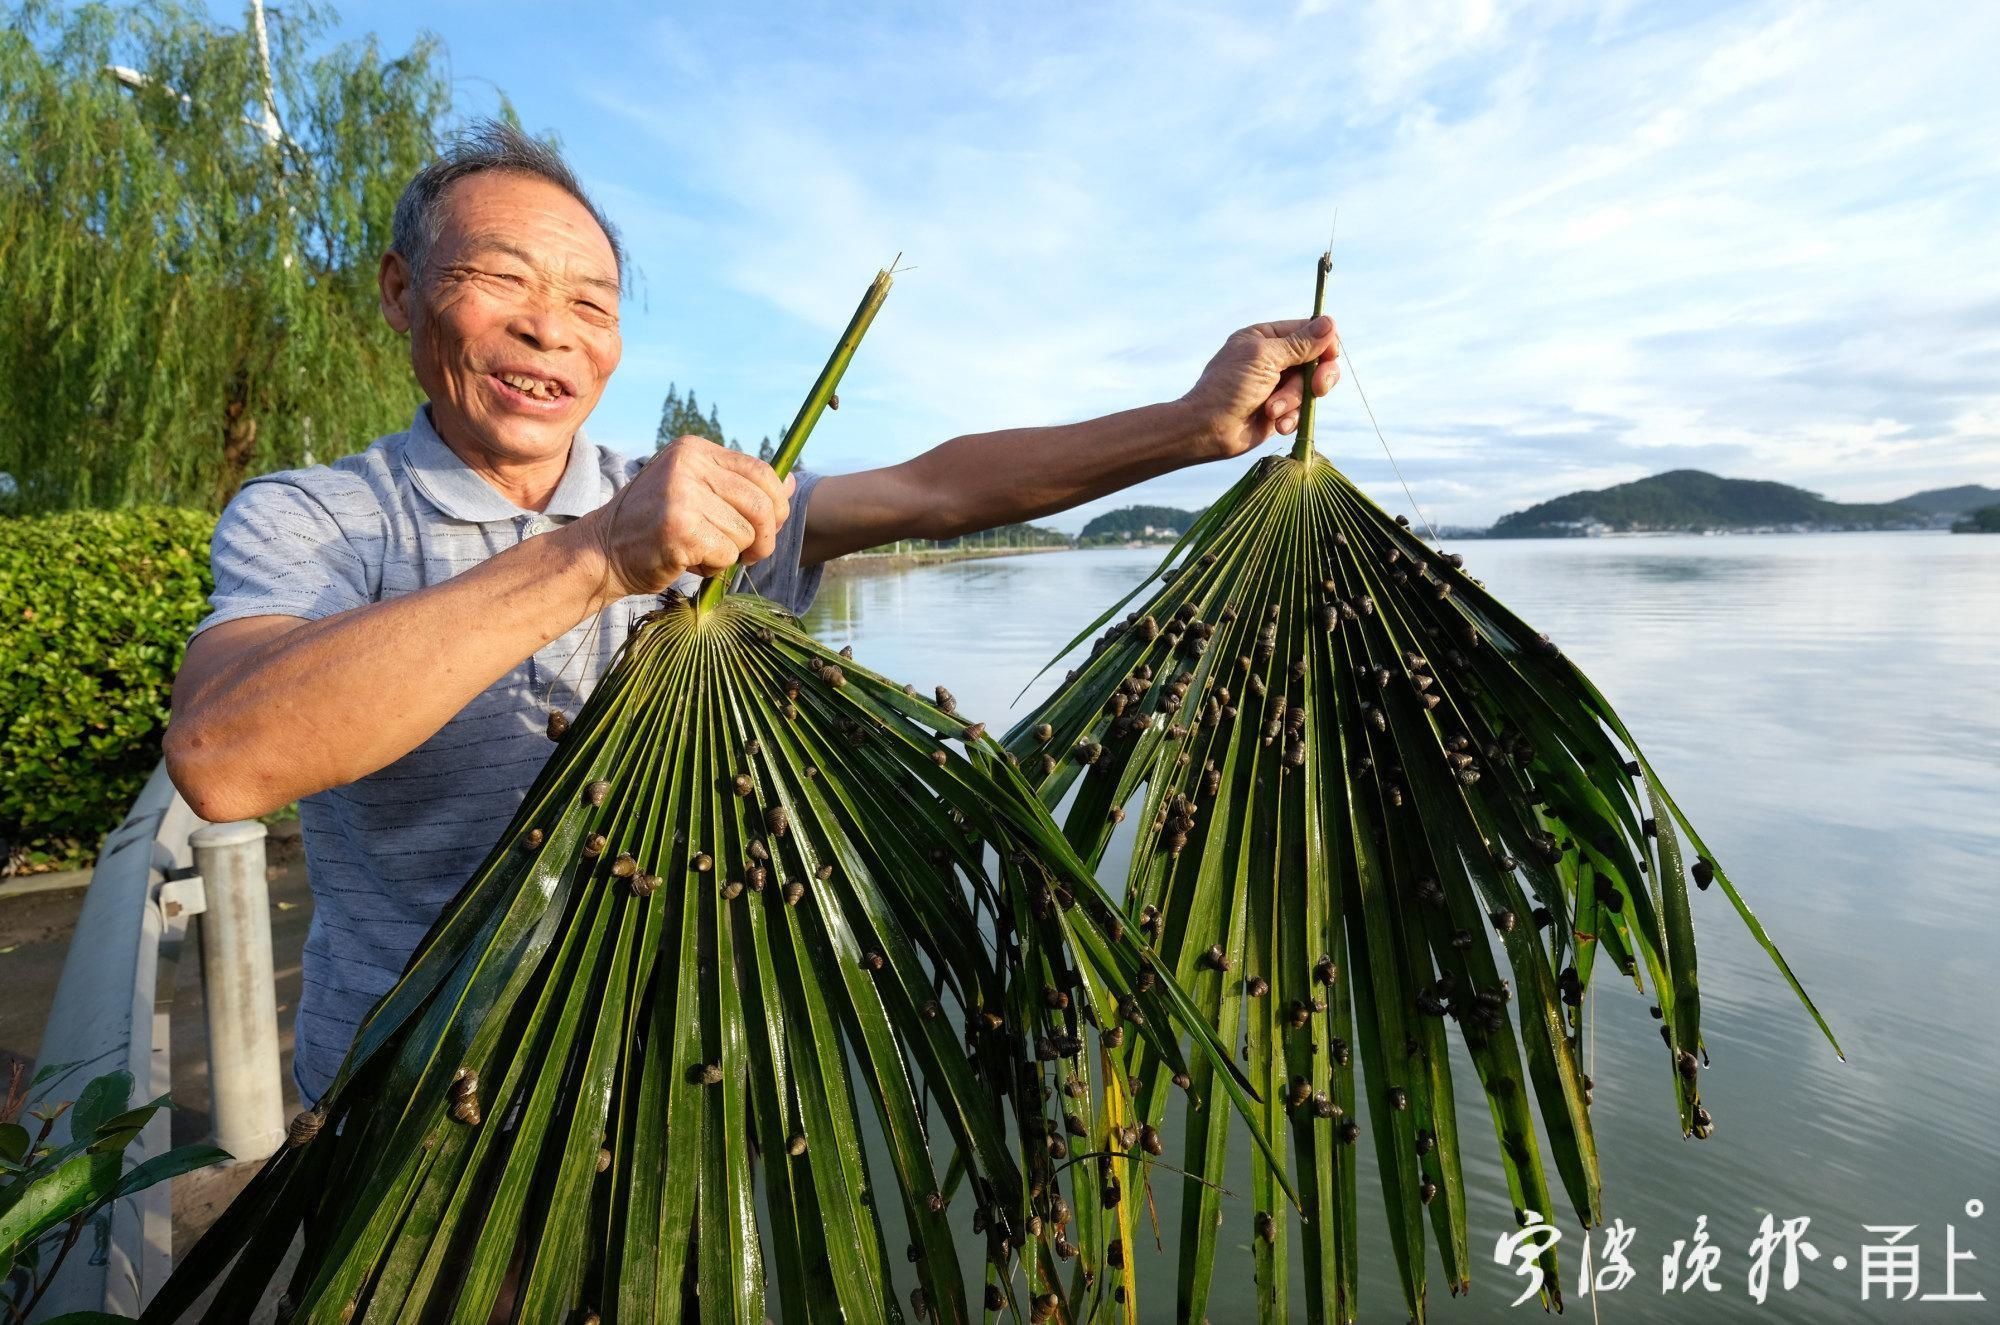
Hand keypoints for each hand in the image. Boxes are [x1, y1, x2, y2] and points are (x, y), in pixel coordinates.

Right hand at [579, 435, 795, 597]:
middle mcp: (688, 464)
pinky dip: (714, 567)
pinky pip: (725, 554)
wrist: (602, 551)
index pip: (761, 470)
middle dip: (764, 537)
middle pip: (761, 504)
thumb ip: (740, 488)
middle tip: (751, 554)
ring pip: (745, 533)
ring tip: (700, 550)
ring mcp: (681, 494)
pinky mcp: (678, 527)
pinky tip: (687, 560)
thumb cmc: (654, 525)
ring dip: (731, 553)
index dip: (776, 504)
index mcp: (694, 449)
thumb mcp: (697, 493)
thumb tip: (791, 483)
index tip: (770, 526)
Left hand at [1179, 314, 1340, 458]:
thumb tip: (1330, 322)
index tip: (1328, 358)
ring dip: (1294, 401)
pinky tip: (1275, 424)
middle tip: (1317, 389)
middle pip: (1317, 361)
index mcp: (1266, 337)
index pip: (1309, 332)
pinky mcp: (1280, 410)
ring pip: (1310, 389)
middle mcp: (1274, 359)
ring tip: (1272, 411)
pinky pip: (1302, 411)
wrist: (1208, 430)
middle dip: (1316, 378)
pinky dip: (1290, 418)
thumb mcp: (1264, 358)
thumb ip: (1299, 344)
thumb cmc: (1229, 387)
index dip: (1324, 345)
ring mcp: (1277, 385)